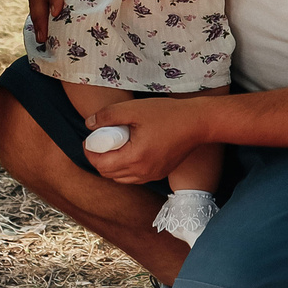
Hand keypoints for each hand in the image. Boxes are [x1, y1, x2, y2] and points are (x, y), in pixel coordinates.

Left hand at [85, 95, 211, 186]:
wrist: (198, 123)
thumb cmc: (167, 114)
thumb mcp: (134, 109)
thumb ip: (108, 116)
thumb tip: (89, 124)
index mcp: (135, 158)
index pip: (101, 164)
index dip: (90, 152)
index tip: (90, 139)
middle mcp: (142, 172)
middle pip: (108, 174)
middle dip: (99, 158)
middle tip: (101, 140)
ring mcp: (152, 175)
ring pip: (121, 178)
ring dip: (112, 164)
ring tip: (115, 144)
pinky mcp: (160, 173)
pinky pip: (135, 177)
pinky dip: (126, 168)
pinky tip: (130, 150)